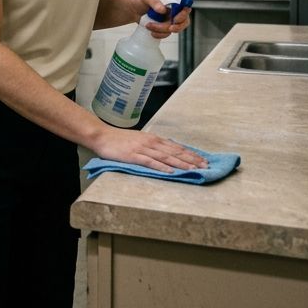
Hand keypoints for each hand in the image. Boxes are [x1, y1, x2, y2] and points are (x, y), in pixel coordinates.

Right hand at [91, 127, 206, 172]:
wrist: (102, 136)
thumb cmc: (119, 139)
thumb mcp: (139, 139)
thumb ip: (153, 146)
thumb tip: (167, 152)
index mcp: (153, 139)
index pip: (176, 147)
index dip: (191, 153)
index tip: (203, 160)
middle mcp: (151, 142)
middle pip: (175, 151)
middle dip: (192, 159)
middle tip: (205, 166)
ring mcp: (143, 148)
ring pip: (166, 157)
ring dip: (181, 163)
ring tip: (193, 169)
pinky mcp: (134, 155)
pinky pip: (150, 162)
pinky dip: (162, 167)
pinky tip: (171, 171)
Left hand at [134, 0, 190, 39]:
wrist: (133, 10)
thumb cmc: (141, 1)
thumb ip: (154, 1)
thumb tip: (163, 10)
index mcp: (173, 2)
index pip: (185, 7)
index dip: (184, 14)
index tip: (175, 19)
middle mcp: (174, 11)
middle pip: (184, 21)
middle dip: (178, 27)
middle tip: (169, 28)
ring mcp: (170, 21)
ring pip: (174, 29)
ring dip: (162, 30)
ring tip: (148, 25)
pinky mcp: (164, 28)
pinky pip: (166, 34)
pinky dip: (159, 35)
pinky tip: (151, 32)